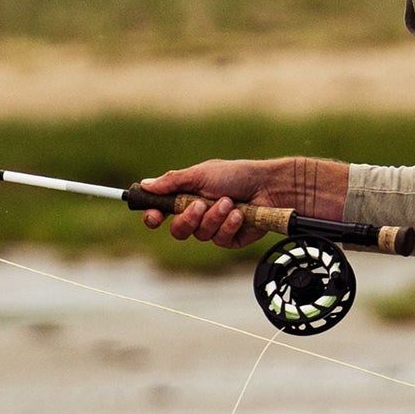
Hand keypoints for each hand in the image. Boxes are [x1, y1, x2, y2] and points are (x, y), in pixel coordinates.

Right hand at [134, 155, 348, 245]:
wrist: (269, 186)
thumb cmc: (237, 175)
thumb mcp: (202, 173)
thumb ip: (173, 181)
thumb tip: (145, 184)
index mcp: (187, 196)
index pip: (162, 211)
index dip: (154, 216)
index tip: (154, 216)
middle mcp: (198, 214)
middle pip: (178, 230)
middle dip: (188, 219)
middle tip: (199, 205)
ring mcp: (214, 228)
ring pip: (200, 235)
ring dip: (213, 218)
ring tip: (229, 202)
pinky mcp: (230, 238)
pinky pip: (220, 240)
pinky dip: (228, 225)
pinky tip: (239, 214)